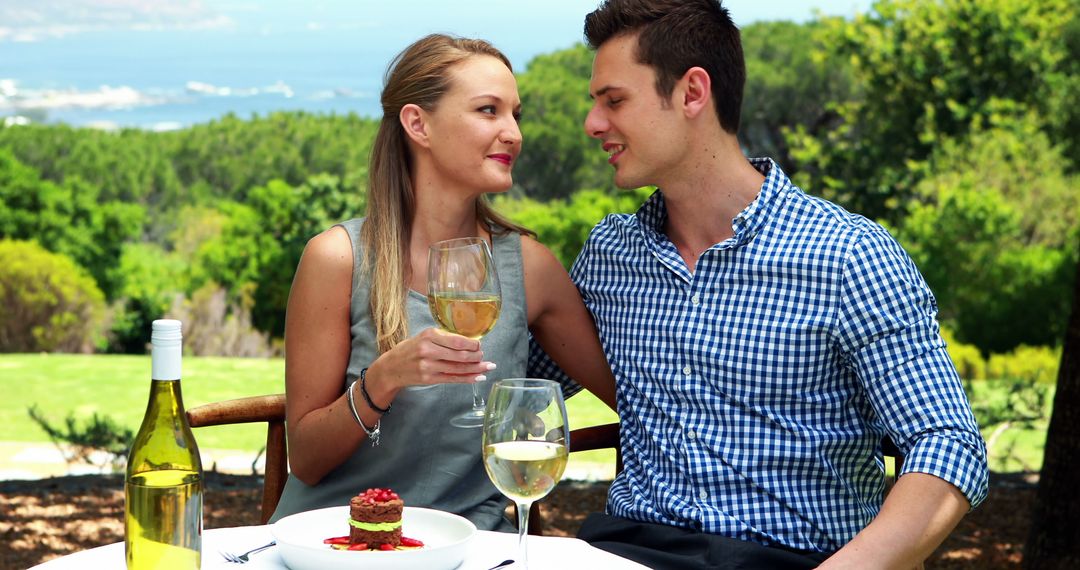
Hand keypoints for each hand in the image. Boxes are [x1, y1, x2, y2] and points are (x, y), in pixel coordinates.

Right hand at [369, 327, 494, 391]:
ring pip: (458, 368)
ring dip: (476, 368)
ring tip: (487, 367)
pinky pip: (453, 378)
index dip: (472, 344)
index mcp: (429, 336)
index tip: (479, 345)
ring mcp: (428, 366)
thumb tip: (468, 343)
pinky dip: (468, 378)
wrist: (391, 368)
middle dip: (476, 357)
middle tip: (484, 357)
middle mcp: (428, 350)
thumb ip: (443, 338)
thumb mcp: (423, 336)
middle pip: (460, 355)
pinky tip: (478, 377)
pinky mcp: (429, 379)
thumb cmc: (410, 349)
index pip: (456, 341)